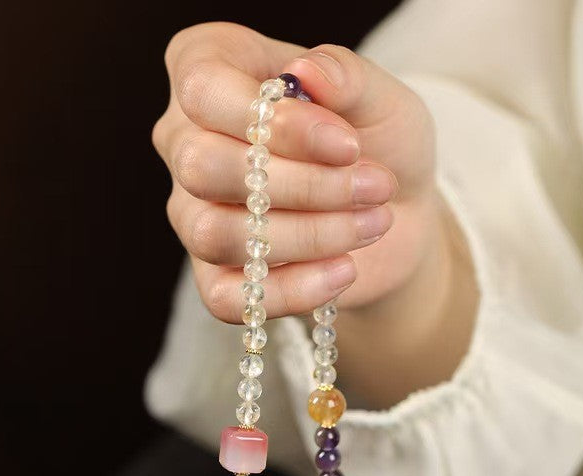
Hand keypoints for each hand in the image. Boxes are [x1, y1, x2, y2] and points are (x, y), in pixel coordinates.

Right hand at [153, 23, 477, 405]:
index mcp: (211, 72)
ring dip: (308, 235)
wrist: (396, 214)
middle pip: (202, 166)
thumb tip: (306, 71)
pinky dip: (294, 289)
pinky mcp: (215, 277)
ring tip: (373, 224)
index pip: (203, 87)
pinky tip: (345, 271)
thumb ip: (347, 75)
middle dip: (302, 184)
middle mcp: (186, 142)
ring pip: (216, 233)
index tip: (347, 144)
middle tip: (372, 186)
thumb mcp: (379, 97)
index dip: (277, 122)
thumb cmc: (377, 143)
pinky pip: (227, 297)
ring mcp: (193, 214)